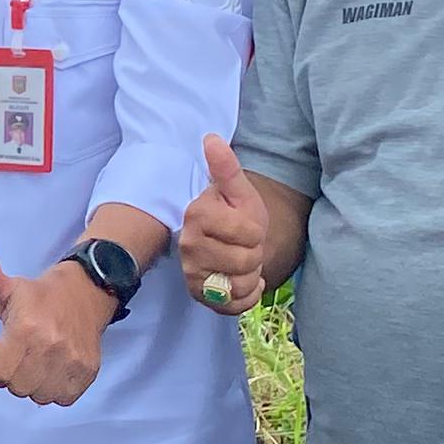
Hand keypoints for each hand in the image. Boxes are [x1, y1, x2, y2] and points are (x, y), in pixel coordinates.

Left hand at [0, 250, 113, 407]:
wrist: (86, 293)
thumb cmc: (41, 296)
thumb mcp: (11, 287)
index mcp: (25, 328)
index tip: (5, 356)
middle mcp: (49, 346)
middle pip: (18, 388)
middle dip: (16, 378)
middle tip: (23, 360)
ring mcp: (71, 360)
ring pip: (41, 396)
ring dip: (37, 386)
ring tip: (40, 366)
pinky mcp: (88, 370)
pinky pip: (64, 399)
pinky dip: (57, 391)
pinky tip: (56, 372)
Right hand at [179, 137, 270, 312]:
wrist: (225, 240)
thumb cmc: (234, 213)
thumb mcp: (238, 191)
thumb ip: (226, 168)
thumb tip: (212, 138)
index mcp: (198, 214)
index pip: (247, 233)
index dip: (255, 231)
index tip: (244, 225)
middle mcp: (188, 245)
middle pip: (246, 261)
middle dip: (254, 254)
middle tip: (243, 244)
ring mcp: (191, 272)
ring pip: (240, 284)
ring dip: (251, 275)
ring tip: (241, 262)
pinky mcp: (199, 294)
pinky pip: (234, 305)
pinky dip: (247, 295)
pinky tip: (240, 280)